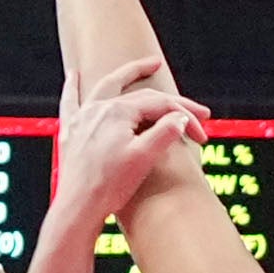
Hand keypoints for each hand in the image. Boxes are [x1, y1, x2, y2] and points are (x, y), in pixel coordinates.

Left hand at [43, 62, 208, 252]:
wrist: (79, 206)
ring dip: (127, 75)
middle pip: (140, 94)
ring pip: (107, 87)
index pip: (160, 105)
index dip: (185, 117)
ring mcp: (83, 118)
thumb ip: (165, 132)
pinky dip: (72, 87)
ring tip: (146, 66)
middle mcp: (99, 108)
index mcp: (118, 111)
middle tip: (193, 104)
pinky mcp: (71, 132)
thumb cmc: (110, 185)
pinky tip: (74, 75)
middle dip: (170, 101)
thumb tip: (180, 117)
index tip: (202, 136)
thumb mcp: (145, 158)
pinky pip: (71, 101)